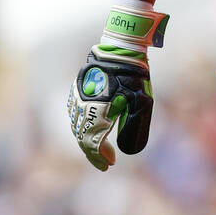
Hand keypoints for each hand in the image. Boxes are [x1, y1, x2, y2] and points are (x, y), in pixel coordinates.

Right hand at [66, 0, 167, 170]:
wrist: (121, 50)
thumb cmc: (134, 76)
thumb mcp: (141, 102)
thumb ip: (134, 126)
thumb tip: (128, 149)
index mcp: (99, 110)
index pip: (93, 142)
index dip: (100, 156)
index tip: (110, 164)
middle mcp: (84, 105)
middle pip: (83, 137)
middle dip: (93, 153)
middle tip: (104, 163)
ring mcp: (78, 97)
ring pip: (76, 126)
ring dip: (86, 140)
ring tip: (98, 150)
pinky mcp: (77, 90)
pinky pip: (74, 114)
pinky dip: (81, 126)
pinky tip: (90, 130)